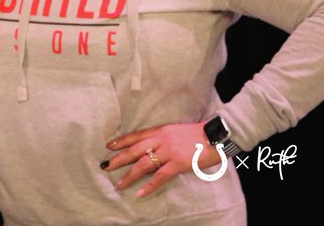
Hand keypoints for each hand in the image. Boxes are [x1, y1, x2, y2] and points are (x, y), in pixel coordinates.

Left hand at [102, 123, 222, 196]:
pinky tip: (140, 193)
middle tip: (105, 166)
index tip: (109, 145)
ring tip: (119, 184)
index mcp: (161, 130)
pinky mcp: (178, 163)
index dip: (121, 141)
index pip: (136, 135)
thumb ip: (166, 138)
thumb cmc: (201, 134)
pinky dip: (149, 186)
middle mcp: (161, 139)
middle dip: (118, 159)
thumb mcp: (178, 131)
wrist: (218, 135)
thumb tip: (156, 147)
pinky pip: (160, 177)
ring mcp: (169, 151)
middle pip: (134, 150)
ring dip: (129, 176)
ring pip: (143, 164)